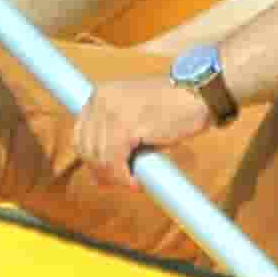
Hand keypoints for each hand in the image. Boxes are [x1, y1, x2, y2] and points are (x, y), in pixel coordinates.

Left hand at [72, 74, 212, 186]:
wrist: (197, 94)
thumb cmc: (171, 108)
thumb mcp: (134, 116)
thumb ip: (114, 138)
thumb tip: (97, 176)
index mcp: (99, 95)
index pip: (79, 137)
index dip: (92, 160)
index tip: (108, 174)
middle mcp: (100, 100)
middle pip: (86, 150)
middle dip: (102, 172)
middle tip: (124, 182)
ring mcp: (111, 112)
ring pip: (100, 159)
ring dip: (116, 178)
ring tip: (135, 182)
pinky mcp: (125, 126)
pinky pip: (114, 163)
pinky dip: (124, 178)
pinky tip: (137, 182)